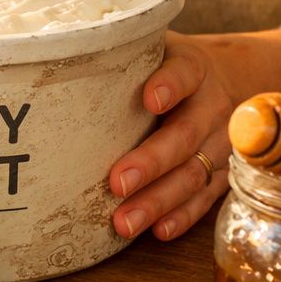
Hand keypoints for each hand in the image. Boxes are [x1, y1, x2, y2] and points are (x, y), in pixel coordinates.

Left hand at [108, 32, 235, 241]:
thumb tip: (58, 69)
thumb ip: (119, 58)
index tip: (150, 98)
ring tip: (125, 222)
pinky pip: (204, 198)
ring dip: (159, 200)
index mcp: (193, 68)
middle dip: (151, 161)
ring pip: (193, 174)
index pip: (184, 73)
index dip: (169, 85)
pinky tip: (158, 230)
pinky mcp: (222, 172)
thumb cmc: (165, 68)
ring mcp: (221, 143)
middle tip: (117, 182)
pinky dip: (182, 216)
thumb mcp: (152, 50)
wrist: (221, 80)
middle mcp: (212, 106)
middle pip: (184, 135)